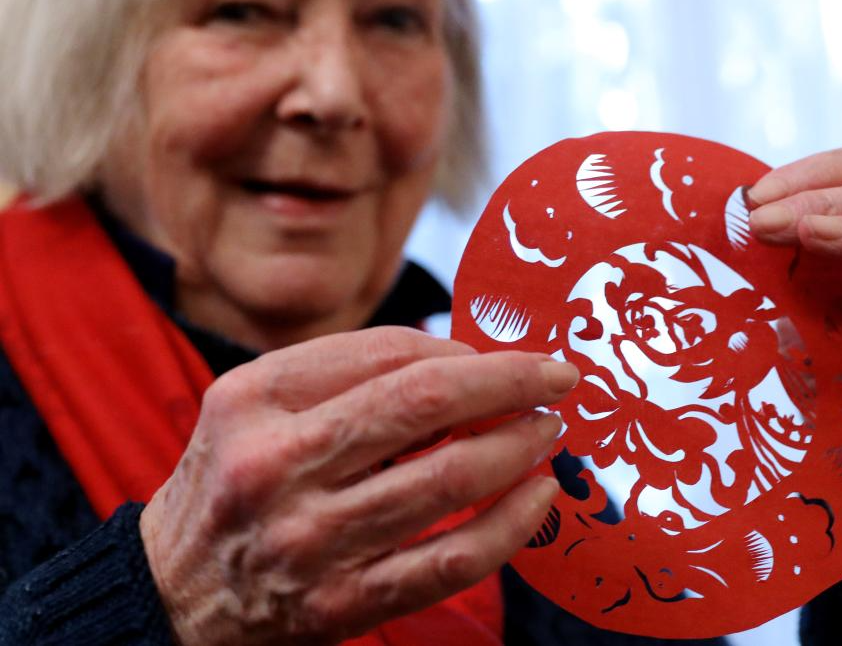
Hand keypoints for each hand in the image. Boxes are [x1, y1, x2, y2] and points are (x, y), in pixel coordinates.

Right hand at [139, 326, 575, 644]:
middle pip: (423, 406)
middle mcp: (277, 467)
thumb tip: (460, 360)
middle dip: (510, 382)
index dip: (462, 350)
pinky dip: (510, 527)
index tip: (504, 354)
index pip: (385, 353)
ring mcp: (310, 543)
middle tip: (558, 376)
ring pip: (448, 482)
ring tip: (549, 431)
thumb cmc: (229, 480)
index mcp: (253, 402)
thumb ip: (344, 373)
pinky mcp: (341, 604)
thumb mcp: (253, 405)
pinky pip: (449, 562)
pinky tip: (538, 498)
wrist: (170, 596)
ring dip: (518, 448)